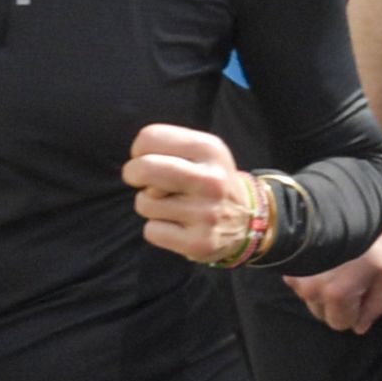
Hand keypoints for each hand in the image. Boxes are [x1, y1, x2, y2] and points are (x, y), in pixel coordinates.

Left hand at [124, 121, 266, 264]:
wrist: (248, 220)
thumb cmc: (208, 180)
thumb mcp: (200, 152)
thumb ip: (166, 147)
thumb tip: (136, 169)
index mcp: (210, 150)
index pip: (149, 138)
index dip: (140, 151)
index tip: (152, 159)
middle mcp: (211, 180)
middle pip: (144, 168)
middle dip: (133, 174)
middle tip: (146, 182)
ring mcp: (207, 213)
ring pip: (144, 203)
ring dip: (151, 206)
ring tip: (175, 206)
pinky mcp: (200, 242)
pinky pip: (151, 231)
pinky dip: (158, 230)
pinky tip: (180, 227)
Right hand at [286, 227, 381, 333]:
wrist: (339, 201)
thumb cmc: (368, 238)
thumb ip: (375, 304)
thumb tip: (360, 328)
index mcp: (337, 295)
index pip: (341, 324)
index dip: (354, 311)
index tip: (361, 289)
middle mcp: (311, 291)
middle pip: (323, 314)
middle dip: (337, 302)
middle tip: (349, 275)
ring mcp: (295, 278)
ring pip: (310, 299)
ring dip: (322, 289)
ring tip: (336, 263)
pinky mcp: (287, 266)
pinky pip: (299, 283)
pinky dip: (310, 276)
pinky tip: (322, 258)